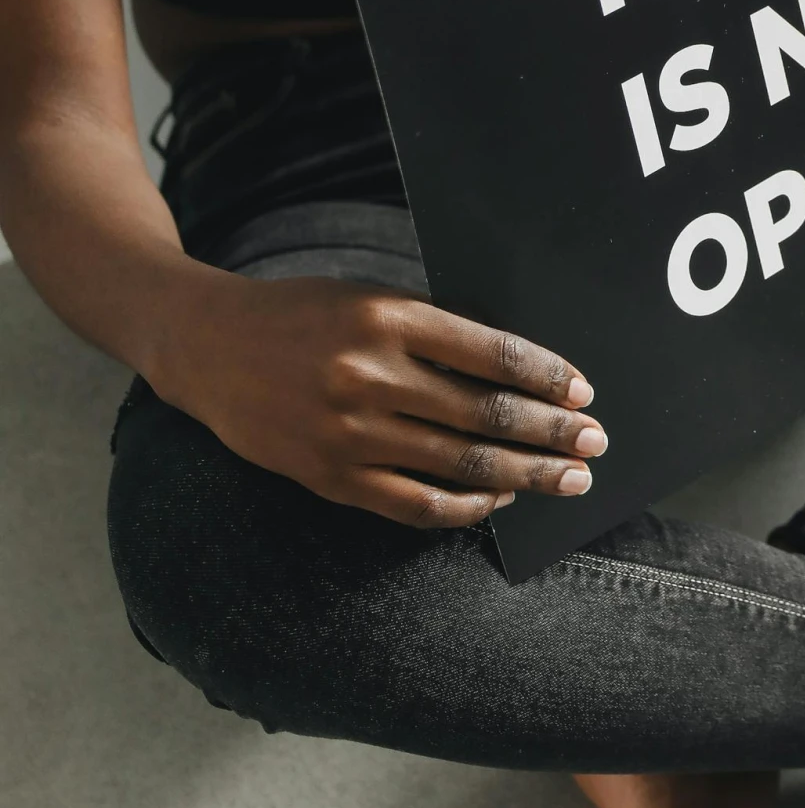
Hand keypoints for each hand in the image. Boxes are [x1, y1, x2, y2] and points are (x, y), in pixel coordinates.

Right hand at [158, 272, 605, 527]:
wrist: (208, 346)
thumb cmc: (303, 315)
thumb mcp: (370, 299)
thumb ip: (436, 332)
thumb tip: (522, 371)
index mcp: (388, 317)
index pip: (491, 353)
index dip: (547, 377)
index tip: (583, 395)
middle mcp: (370, 375)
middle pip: (485, 414)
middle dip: (551, 434)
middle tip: (593, 445)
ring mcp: (349, 433)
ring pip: (460, 465)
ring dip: (525, 476)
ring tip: (566, 480)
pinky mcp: (331, 477)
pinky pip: (416, 505)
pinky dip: (466, 508)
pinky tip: (498, 501)